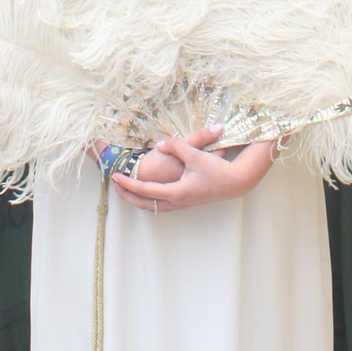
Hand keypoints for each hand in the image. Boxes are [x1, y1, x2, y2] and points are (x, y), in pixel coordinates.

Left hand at [111, 127, 276, 213]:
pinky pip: (161, 205)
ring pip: (153, 207)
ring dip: (137, 199)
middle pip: (144, 204)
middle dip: (127, 195)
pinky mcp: (187, 202)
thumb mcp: (195, 154)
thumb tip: (159, 143)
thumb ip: (176, 146)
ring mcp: (182, 204)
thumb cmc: (216, 169)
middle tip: (115, 185)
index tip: (115, 176)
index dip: (128, 183)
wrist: (236, 183)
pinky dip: (149, 200)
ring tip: (127, 189)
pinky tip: (148, 192)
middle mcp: (177, 201)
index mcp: (176, 192)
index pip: (144, 190)